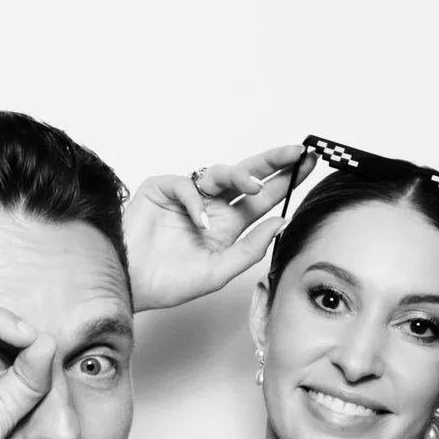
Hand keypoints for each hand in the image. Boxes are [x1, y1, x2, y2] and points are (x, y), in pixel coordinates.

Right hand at [123, 143, 311, 311]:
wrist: (130, 285)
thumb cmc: (169, 284)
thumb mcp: (218, 272)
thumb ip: (249, 249)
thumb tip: (281, 222)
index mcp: (228, 226)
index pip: (263, 198)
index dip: (285, 181)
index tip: (309, 165)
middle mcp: (212, 207)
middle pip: (248, 176)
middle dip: (274, 162)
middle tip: (298, 152)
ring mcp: (188, 196)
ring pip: (221, 173)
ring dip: (242, 176)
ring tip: (256, 188)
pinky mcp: (162, 189)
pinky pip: (186, 185)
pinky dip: (195, 201)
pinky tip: (199, 222)